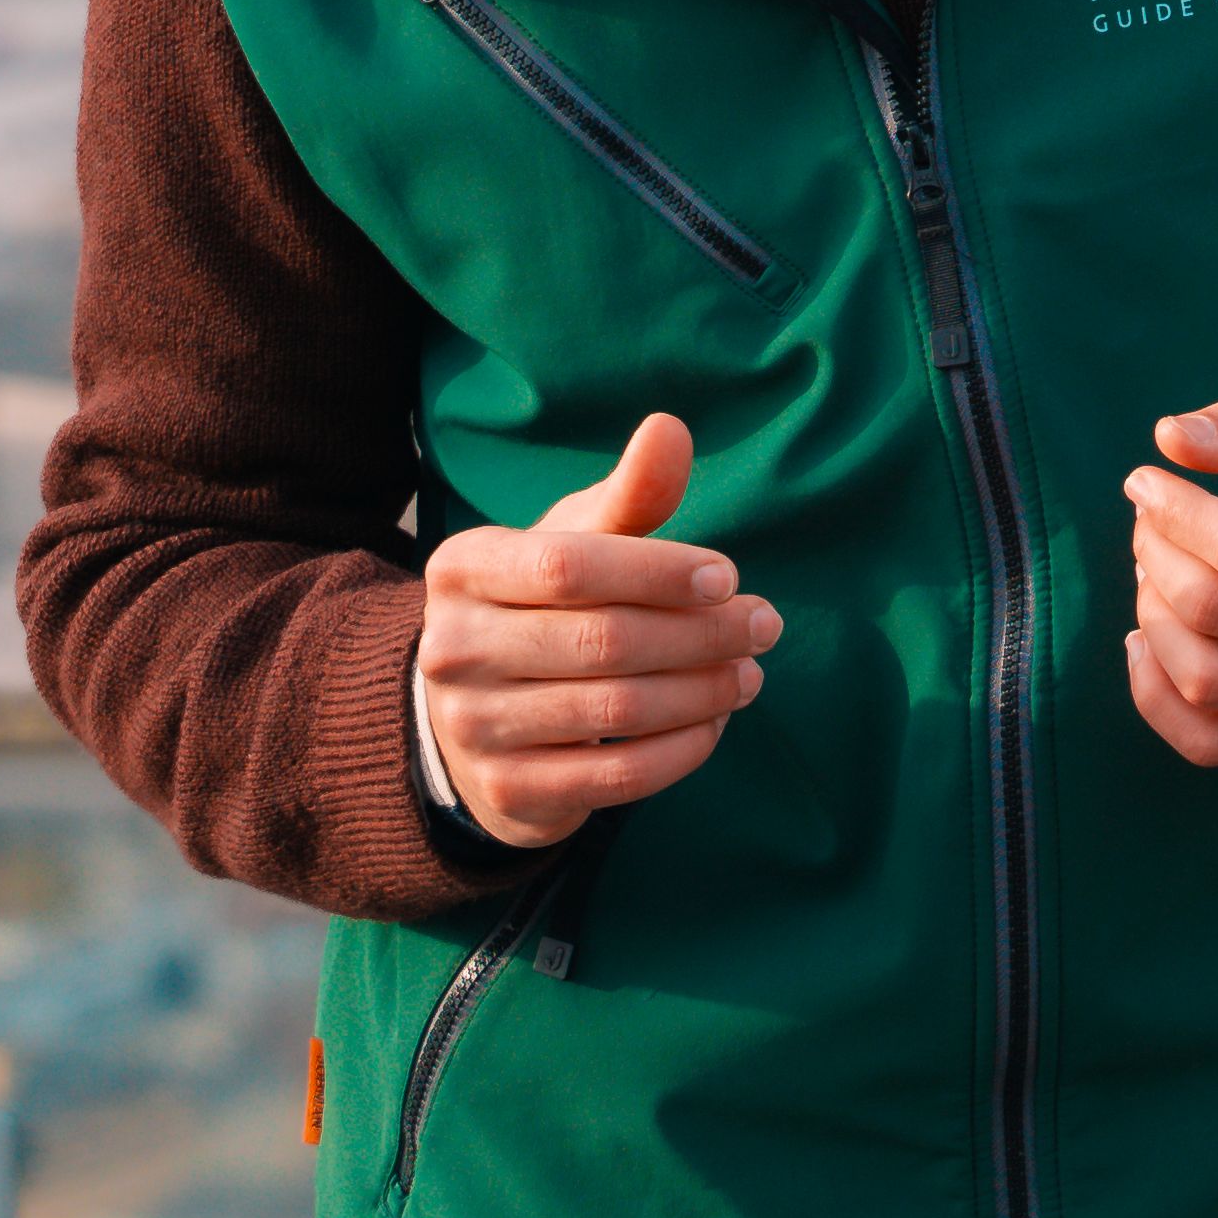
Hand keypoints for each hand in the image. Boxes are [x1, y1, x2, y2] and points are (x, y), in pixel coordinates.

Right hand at [418, 410, 777, 849]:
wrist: (476, 718)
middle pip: (603, 640)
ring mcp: (474, 726)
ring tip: (750, 673)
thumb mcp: (573, 541)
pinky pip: (617, 777)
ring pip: (616, 710)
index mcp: (462, 567)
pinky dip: (682, 750)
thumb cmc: (541, 606)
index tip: (728, 577)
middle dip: (701, 634)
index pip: (570, 566)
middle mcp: (453, 648)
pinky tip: (715, 723)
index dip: (659, 571)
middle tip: (764, 625)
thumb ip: (628, 494)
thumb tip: (671, 427)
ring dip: (703, 692)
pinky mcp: (509, 790)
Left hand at [1125, 395, 1217, 768]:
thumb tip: (1169, 438)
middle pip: (1216, 612)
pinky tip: (1147, 642)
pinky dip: (1155, 696)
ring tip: (1155, 575)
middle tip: (1147, 523)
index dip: (1175, 513)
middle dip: (1156, 556)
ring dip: (1152, 619)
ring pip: (1204, 679)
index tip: (1146, 481)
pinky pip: (1208, 743)